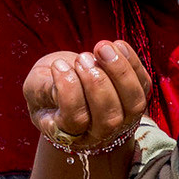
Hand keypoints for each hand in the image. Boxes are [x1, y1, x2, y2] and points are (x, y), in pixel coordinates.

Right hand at [23, 40, 150, 148]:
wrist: (67, 83)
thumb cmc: (46, 87)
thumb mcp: (35, 87)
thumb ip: (44, 87)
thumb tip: (65, 76)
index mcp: (67, 134)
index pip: (76, 120)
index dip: (69, 91)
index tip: (58, 65)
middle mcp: (98, 134)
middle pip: (109, 119)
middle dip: (97, 83)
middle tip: (82, 58)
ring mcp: (122, 120)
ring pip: (133, 104)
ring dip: (120, 72)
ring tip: (101, 48)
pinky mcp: (135, 99)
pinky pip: (143, 85)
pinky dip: (132, 62)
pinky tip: (116, 44)